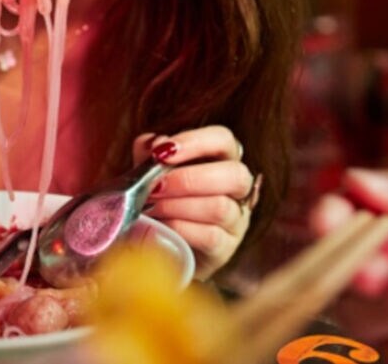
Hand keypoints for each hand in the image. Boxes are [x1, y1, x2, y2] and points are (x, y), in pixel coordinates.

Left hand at [133, 126, 258, 279]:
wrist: (161, 244)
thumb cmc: (161, 199)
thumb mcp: (151, 172)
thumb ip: (150, 154)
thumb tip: (155, 144)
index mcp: (222, 159)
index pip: (223, 139)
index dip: (195, 142)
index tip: (162, 152)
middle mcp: (237, 188)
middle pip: (234, 175)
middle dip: (188, 179)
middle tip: (155, 187)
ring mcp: (236, 221)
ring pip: (220, 207)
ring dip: (179, 205)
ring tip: (151, 207)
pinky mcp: (226, 249)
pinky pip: (210, 236)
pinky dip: (181, 228)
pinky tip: (161, 226)